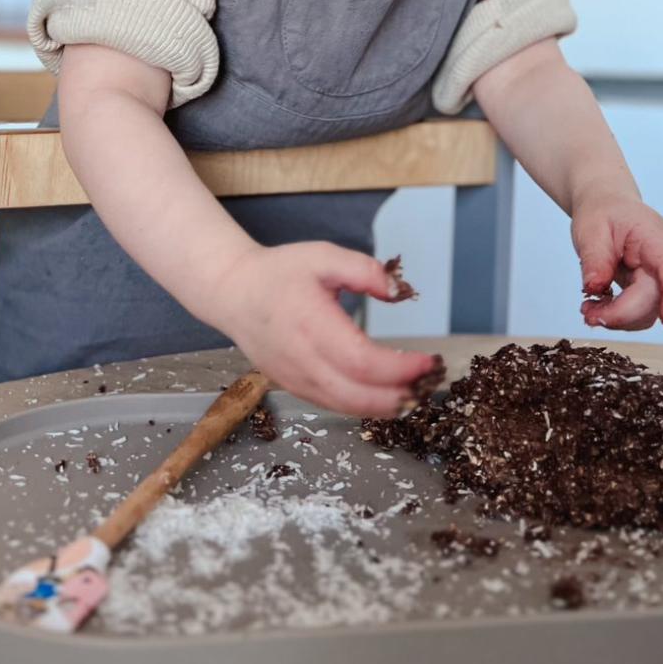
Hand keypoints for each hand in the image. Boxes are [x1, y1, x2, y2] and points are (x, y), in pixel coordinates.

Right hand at [211, 241, 438, 417]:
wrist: (234, 293)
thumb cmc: (279, 272)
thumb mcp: (323, 256)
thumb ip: (364, 270)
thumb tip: (397, 293)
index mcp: (311, 324)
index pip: (362, 361)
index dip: (399, 369)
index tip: (427, 361)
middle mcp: (302, 360)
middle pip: (357, 396)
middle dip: (399, 396)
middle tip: (429, 383)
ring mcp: (295, 379)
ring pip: (346, 407)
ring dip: (385, 407)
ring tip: (415, 392)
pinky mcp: (293, 388)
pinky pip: (333, 406)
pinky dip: (363, 407)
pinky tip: (385, 397)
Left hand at [570, 190, 662, 332]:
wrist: (604, 203)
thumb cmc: (602, 210)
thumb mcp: (590, 229)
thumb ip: (594, 259)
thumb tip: (594, 288)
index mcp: (655, 238)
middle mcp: (662, 260)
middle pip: (654, 297)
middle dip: (622, 314)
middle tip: (589, 315)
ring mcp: (656, 275)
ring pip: (647, 311)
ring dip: (618, 318)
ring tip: (589, 310)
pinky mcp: (645, 287)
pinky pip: (637, 310)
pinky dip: (616, 315)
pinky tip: (597, 306)